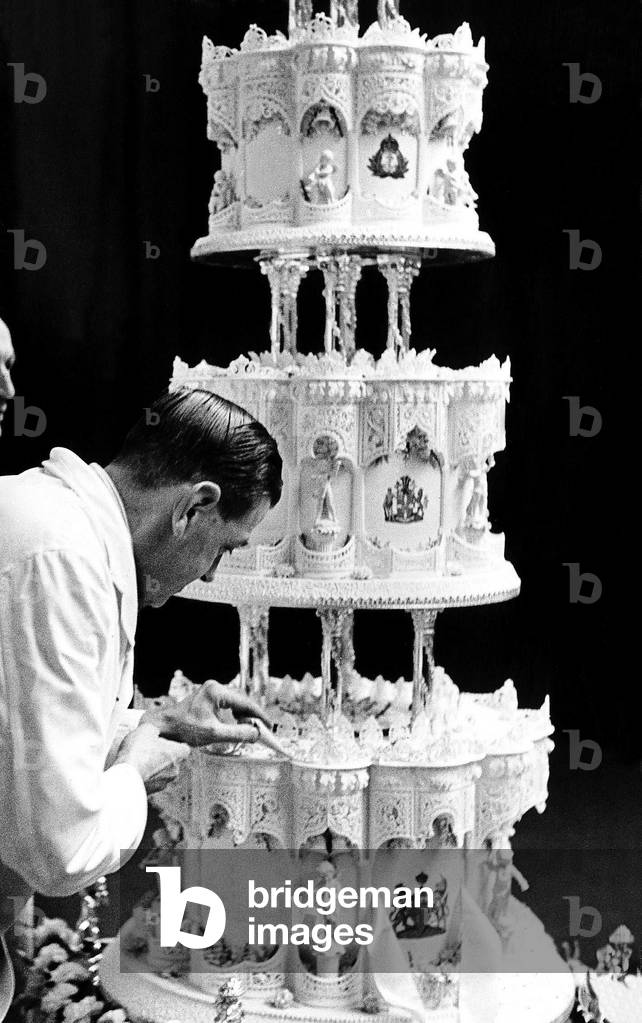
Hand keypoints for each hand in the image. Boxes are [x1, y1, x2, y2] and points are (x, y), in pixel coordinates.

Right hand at [114, 722, 189, 793]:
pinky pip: (149, 783)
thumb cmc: (138, 752)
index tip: (165, 742)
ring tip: (138, 761)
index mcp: (178, 754)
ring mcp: (162, 784)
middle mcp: (174, 771)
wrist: (125, 777)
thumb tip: (153, 732)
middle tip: (148, 750)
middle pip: (172, 761)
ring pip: (161, 773)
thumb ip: (154, 730)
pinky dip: (143, 777)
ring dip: (152, 768)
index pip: (184, 749)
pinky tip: (133, 771)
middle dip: (161, 756)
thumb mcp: (146, 729)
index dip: (174, 744)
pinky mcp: (150, 793)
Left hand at [140, 679, 272, 747]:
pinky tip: (237, 724)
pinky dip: (235, 715)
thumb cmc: (185, 729)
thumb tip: (256, 734)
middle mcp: (215, 687)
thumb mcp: (214, 733)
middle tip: (262, 730)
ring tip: (250, 729)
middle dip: (252, 716)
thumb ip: (238, 733)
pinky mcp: (207, 698)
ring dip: (243, 716)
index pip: (245, 702)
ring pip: (235, 703)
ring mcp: (210, 691)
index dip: (259, 715)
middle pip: (241, 701)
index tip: (269, 726)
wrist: (164, 728)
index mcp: (216, 691)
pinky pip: (227, 705)